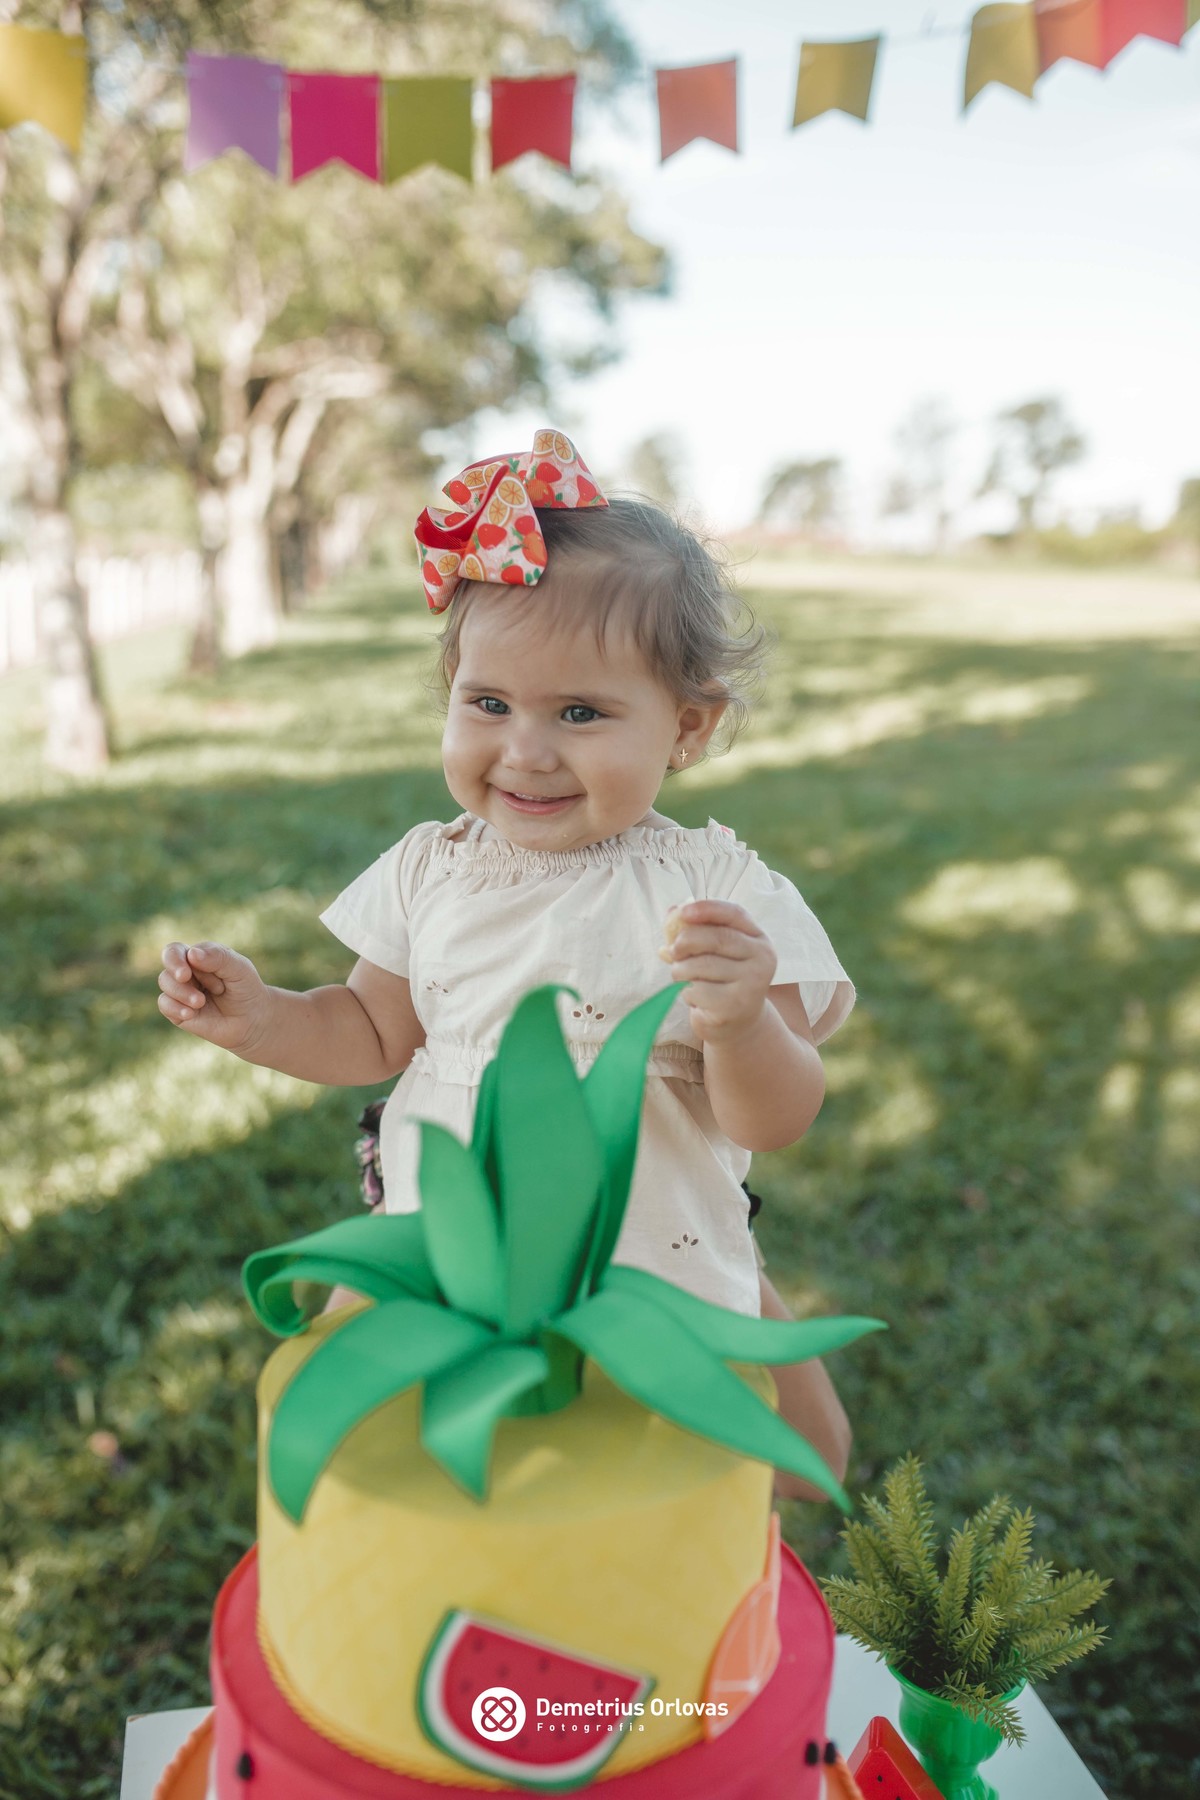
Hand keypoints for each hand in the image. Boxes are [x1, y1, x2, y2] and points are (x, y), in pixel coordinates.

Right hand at [157, 941, 270, 1054]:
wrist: (252, 1019)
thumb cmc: (245, 988)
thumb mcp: (239, 968)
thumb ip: (217, 957)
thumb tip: (191, 953)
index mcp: (198, 956)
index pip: (175, 951)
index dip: (175, 960)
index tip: (185, 973)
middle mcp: (186, 973)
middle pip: (168, 968)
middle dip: (177, 976)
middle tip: (186, 979)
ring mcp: (180, 992)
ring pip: (165, 984)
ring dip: (182, 993)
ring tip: (201, 1002)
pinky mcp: (178, 1011)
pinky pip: (164, 1005)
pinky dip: (175, 1008)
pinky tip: (190, 1014)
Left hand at [658, 900, 776, 1045]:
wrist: (738, 1024)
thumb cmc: (721, 980)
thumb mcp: (714, 952)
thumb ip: (695, 930)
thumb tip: (671, 912)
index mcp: (758, 939)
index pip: (735, 914)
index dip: (708, 908)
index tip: (683, 911)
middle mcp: (761, 959)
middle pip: (717, 938)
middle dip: (685, 941)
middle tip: (673, 950)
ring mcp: (751, 984)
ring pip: (701, 965)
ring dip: (679, 969)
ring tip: (681, 976)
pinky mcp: (735, 1007)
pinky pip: (697, 990)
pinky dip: (685, 991)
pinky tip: (694, 997)